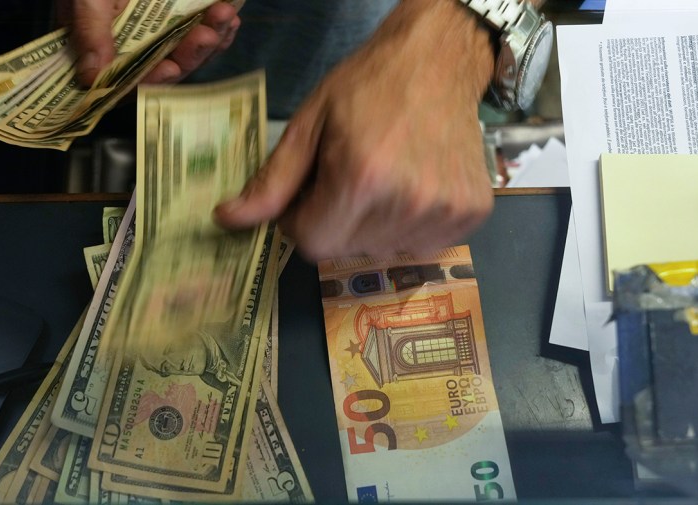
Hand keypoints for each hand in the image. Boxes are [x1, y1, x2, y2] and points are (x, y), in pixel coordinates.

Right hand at [57, 0, 240, 86]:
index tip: (170, 68)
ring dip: (208, 40)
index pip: (129, 82)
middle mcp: (131, 52)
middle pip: (165, 69)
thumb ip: (89, 31)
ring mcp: (154, 39)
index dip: (151, 80)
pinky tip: (229, 21)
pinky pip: (196, 36)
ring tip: (224, 17)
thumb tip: (92, 77)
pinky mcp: (173, 25)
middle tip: (207, 35)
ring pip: (185, 54)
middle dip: (189, 54)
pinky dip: (216, 31)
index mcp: (103, 53)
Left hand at [214, 0, 494, 260]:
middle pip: (345, 250)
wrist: (439, 60)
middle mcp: (407, 203)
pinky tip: (409, 188)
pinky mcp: (470, 214)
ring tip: (380, 179)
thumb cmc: (368, 85)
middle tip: (344, 179)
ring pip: (382, 251)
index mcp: (361, 178)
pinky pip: (420, 246)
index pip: (311, 244)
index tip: (309, 191)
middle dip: (333, 222)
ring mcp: (444, 212)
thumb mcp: (309, 123)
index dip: (300, 220)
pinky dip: (406, 227)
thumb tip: (227, 219)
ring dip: (370, 226)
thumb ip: (272, 180)